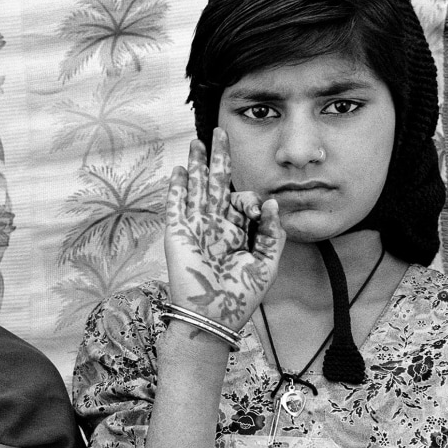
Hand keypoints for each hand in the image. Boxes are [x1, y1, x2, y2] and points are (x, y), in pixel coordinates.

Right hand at [163, 130, 283, 331]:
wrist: (212, 316)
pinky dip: (178, 188)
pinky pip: (176, 205)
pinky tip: (181, 170)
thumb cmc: (240, 295)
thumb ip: (271, 232)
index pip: (242, 201)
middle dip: (218, 158)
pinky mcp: (177, 233)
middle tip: (221, 132)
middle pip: (216, 184)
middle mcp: (215, 225)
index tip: (259, 209)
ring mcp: (195, 227)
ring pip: (195, 188)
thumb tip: (270, 201)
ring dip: (196, 165)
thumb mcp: (266, 263)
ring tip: (197, 142)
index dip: (251, 199)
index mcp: (237, 232)